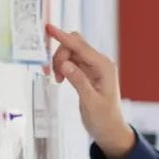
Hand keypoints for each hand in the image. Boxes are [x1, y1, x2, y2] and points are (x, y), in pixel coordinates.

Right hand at [45, 24, 135, 158]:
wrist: (109, 130)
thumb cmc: (104, 119)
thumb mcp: (91, 102)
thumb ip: (79, 82)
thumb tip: (65, 64)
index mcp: (104, 67)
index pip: (80, 47)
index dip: (63, 37)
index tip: (49, 28)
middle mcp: (100, 63)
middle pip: (74, 45)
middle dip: (60, 54)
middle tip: (55, 75)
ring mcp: (93, 67)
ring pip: (70, 53)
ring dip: (59, 62)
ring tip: (57, 79)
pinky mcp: (87, 72)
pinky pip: (70, 61)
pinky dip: (62, 67)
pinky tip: (59, 78)